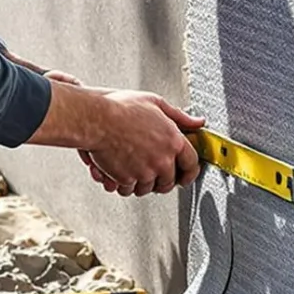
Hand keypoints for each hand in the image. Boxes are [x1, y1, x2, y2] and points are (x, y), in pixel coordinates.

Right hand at [84, 89, 203, 196]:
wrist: (96, 119)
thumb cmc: (122, 108)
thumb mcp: (156, 103)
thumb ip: (180, 116)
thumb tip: (198, 122)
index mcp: (174, 141)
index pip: (191, 164)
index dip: (189, 171)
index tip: (186, 175)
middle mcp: (162, 160)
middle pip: (169, 182)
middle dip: (162, 179)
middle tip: (153, 172)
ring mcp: (145, 172)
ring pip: (148, 188)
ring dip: (142, 182)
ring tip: (133, 167)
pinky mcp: (127, 179)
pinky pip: (129, 189)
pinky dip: (124, 184)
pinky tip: (120, 171)